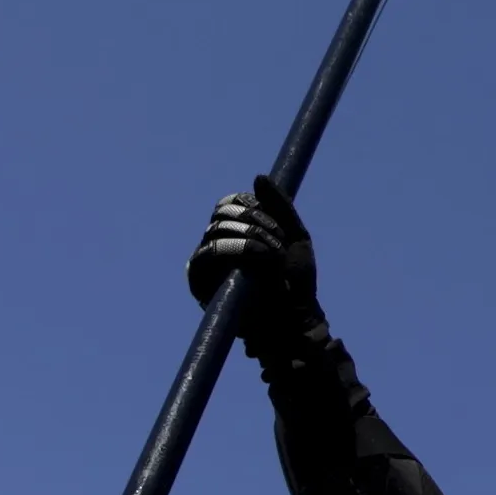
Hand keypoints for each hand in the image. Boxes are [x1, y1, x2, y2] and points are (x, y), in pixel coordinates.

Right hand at [186, 174, 322, 335]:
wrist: (294, 318)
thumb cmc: (296, 282)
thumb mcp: (296, 237)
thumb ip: (280, 206)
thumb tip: (257, 177)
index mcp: (238, 232)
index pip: (231, 203)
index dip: (253, 206)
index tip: (276, 225)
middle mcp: (219, 244)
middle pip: (223, 212)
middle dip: (255, 222)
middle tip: (278, 244)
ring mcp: (208, 263)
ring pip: (217, 229)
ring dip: (252, 237)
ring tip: (273, 258)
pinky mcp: (199, 281)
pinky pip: (208, 253)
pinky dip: (238, 250)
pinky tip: (260, 260)